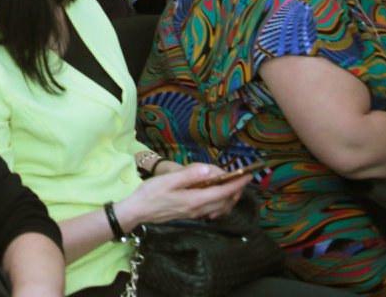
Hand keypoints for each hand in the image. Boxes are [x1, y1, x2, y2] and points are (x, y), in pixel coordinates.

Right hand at [119, 162, 250, 227]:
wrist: (137, 212)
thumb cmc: (150, 193)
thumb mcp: (168, 180)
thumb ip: (189, 175)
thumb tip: (210, 170)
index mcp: (195, 200)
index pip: (222, 192)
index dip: (237, 183)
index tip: (247, 174)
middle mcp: (198, 210)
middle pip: (225, 202)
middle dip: (236, 190)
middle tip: (241, 177)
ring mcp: (195, 215)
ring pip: (221, 209)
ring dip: (230, 198)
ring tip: (233, 186)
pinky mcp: (190, 216)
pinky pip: (213, 212)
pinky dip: (221, 204)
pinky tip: (218, 198)